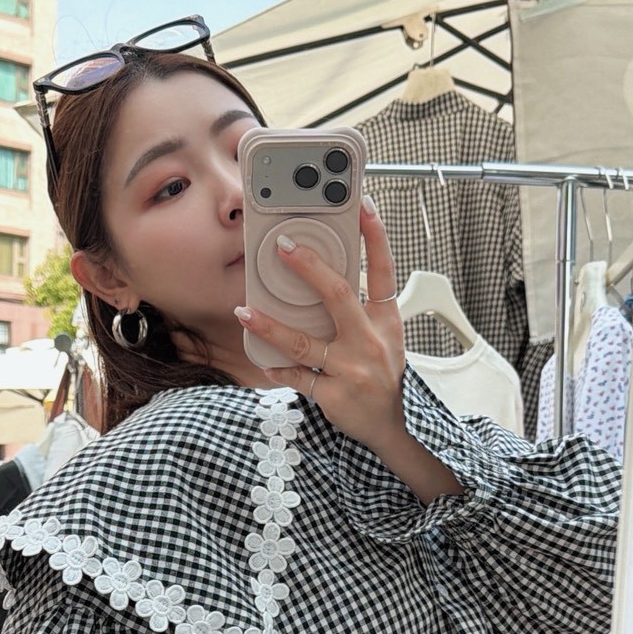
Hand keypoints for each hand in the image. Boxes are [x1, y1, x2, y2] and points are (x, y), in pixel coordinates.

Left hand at [235, 198, 406, 455]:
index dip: (375, 237)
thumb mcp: (385, 339)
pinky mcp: (334, 395)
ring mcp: (352, 370)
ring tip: (244, 312)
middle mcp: (370, 342)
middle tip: (283, 246)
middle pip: (339, 296)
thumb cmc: (381, 375)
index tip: (362, 205)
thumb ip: (361, 310)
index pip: (384, 271)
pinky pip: (298, 377)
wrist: (388, 427)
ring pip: (304, 342)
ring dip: (270, 326)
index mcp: (386, 322)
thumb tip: (323, 276)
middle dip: (310, 268)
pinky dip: (278, 369)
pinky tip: (262, 361)